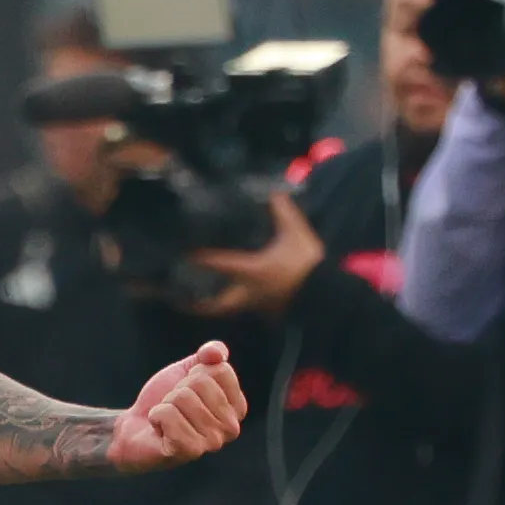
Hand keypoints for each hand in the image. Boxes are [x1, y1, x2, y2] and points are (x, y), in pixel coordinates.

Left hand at [107, 342, 245, 471]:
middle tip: (175, 406)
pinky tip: (160, 430)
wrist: (137, 428)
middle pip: (201, 382)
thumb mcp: (188, 369)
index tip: (188, 389)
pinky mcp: (189, 451)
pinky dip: (157, 416)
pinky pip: (169, 415)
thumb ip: (209, 354)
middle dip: (179, 389)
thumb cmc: (166, 399)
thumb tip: (215, 353)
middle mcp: (230, 427)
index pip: (221, 370)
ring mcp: (212, 442)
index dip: (195, 373)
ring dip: (167, 404)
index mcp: (237, 407)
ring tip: (168, 418)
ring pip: (183, 398)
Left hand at [183, 192, 326, 317]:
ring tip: (194, 302)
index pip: (219, 263)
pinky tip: (229, 298)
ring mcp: (256, 306)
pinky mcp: (265, 312)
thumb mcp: (297, 234)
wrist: (327, 298)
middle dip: (196, 303)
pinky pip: (242, 309)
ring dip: (212, 306)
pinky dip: (231, 304)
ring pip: (227, 309)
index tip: (183, 254)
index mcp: (252, 271)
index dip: (200, 259)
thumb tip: (274, 192)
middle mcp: (248, 293)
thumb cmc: (309, 266)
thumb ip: (283, 212)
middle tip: (178, 299)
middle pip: (215, 303)